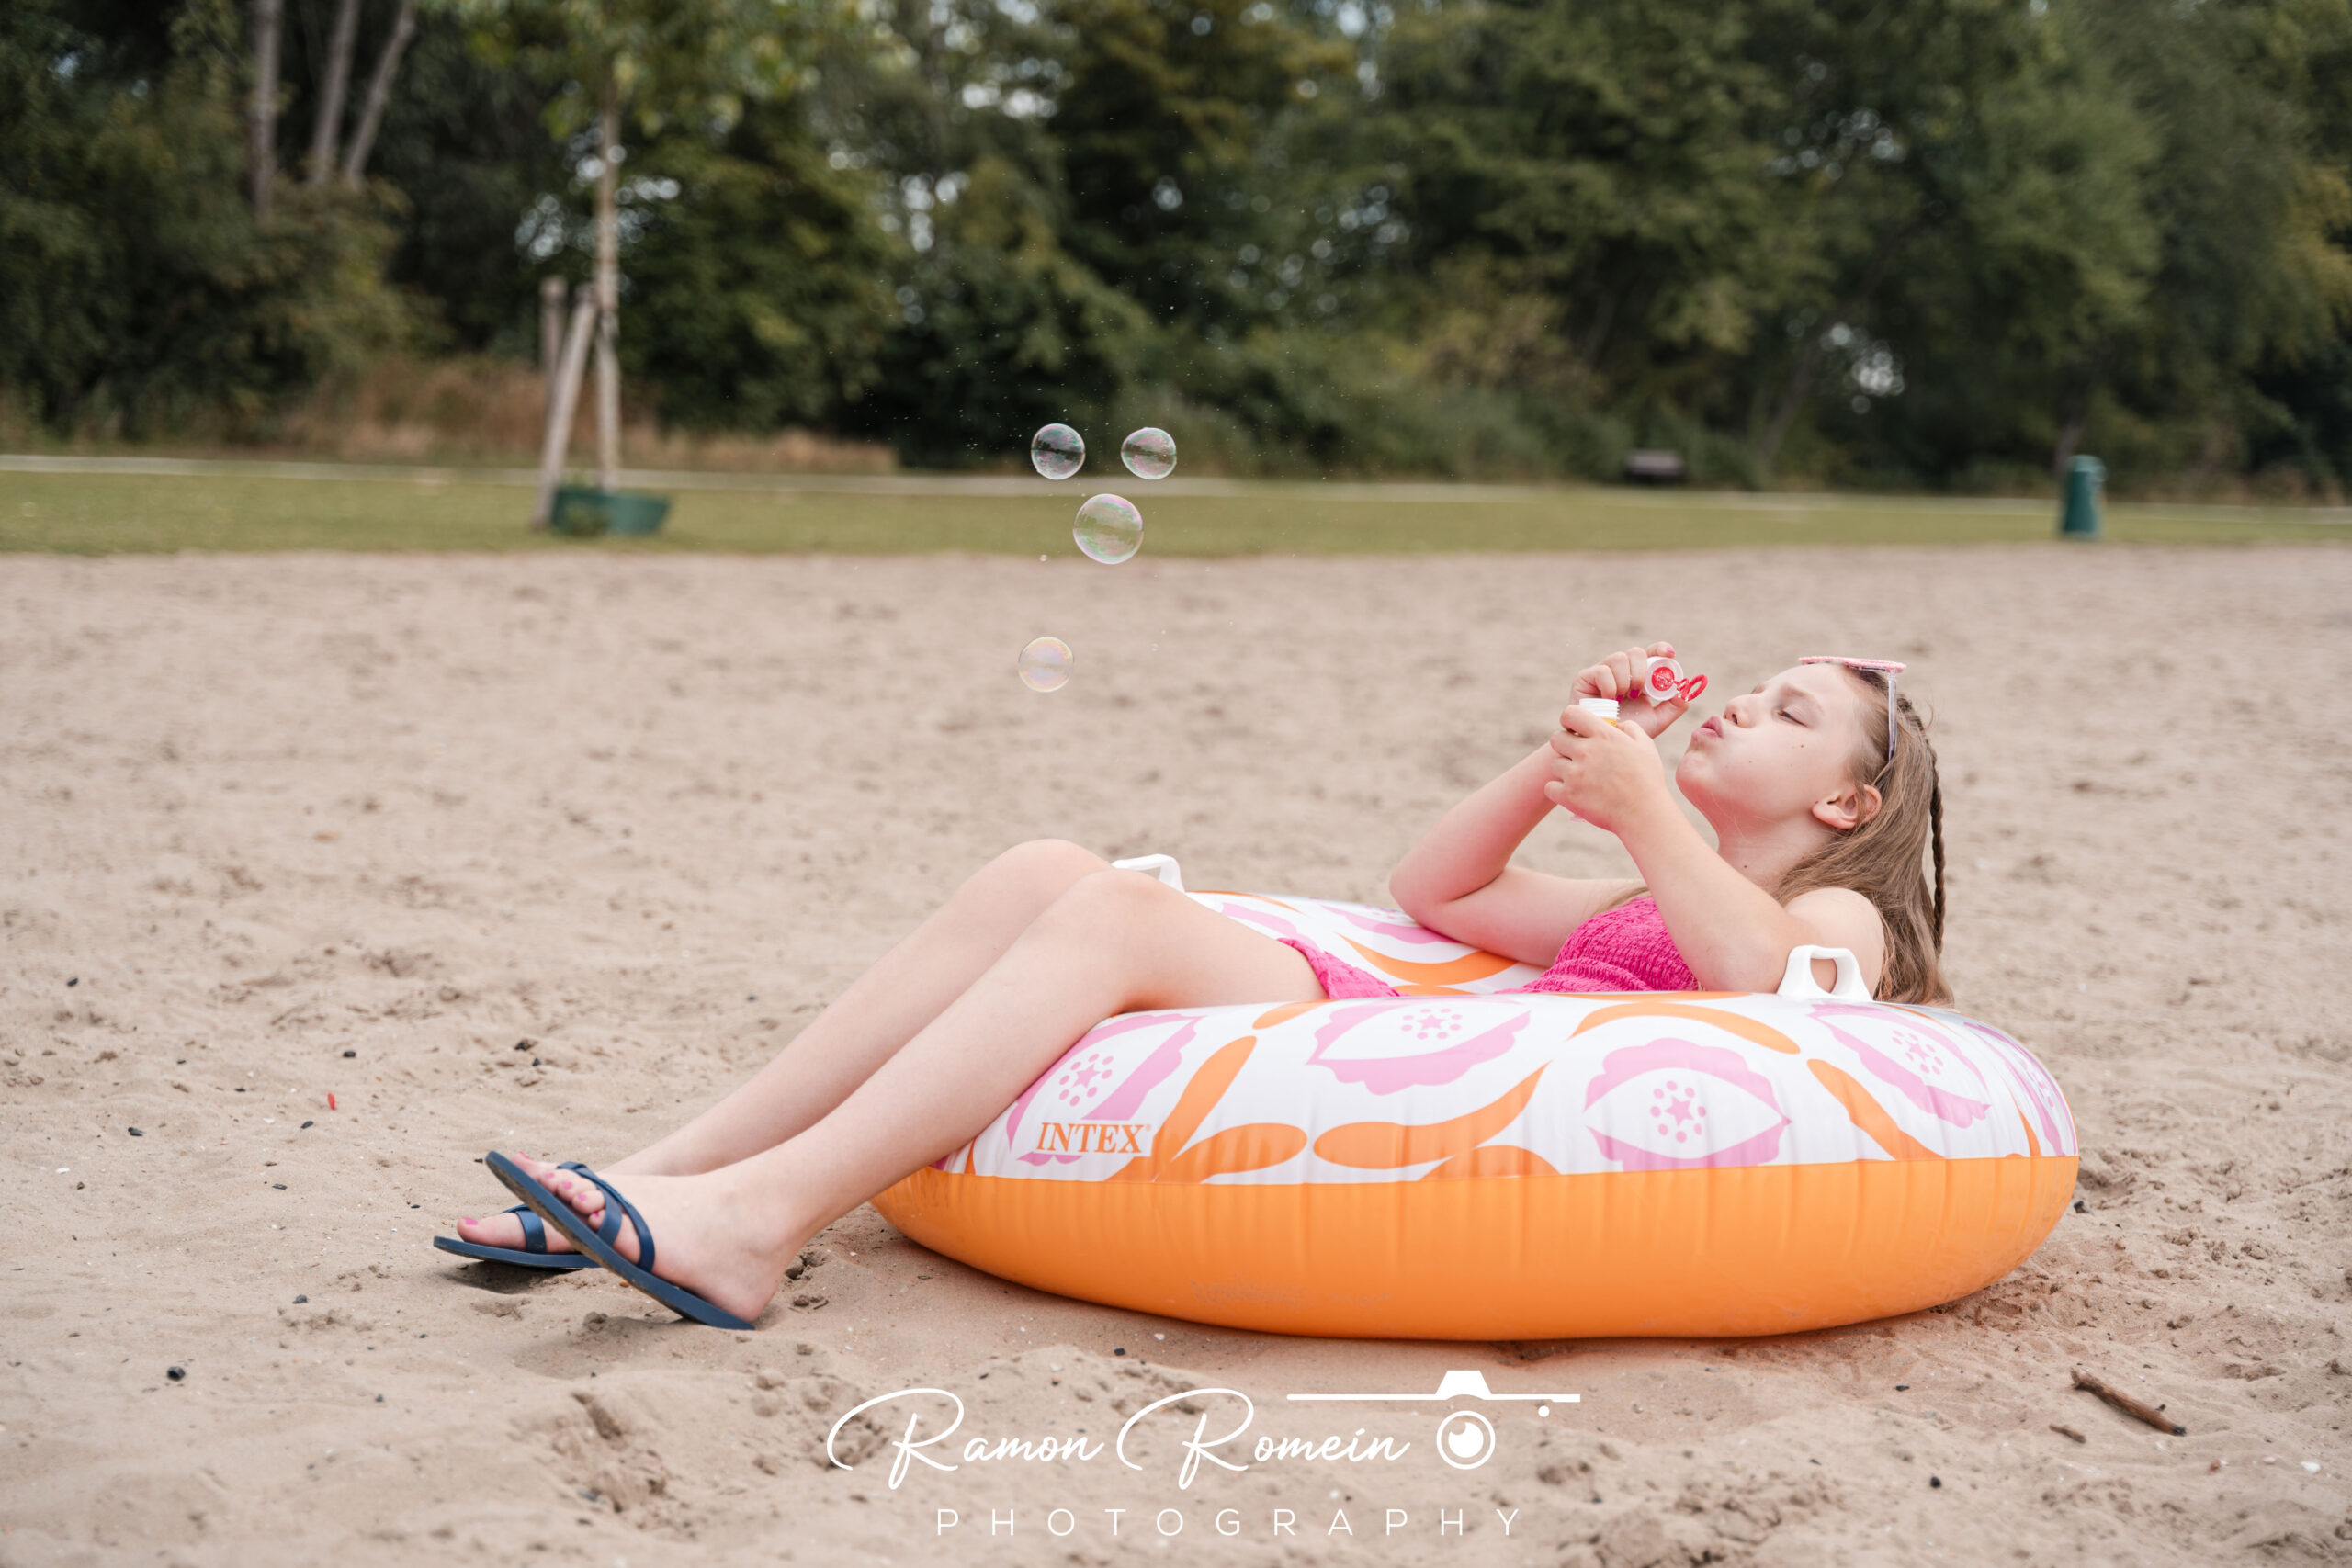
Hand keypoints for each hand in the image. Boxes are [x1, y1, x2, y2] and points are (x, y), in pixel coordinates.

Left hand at [1544, 702, 1672, 833]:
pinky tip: (1574, 792)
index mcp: (1604, 735)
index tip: (1575, 730)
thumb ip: (1629, 728)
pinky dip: (1559, 791)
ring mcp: (1575, 774)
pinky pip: (1549, 787)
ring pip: (1554, 764)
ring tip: (1583, 779)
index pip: (1570, 714)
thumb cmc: (1647, 780)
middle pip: (1556, 739)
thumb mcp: (1645, 746)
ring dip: (1565, 770)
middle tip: (1579, 758)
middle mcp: (1586, 751)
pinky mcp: (1568, 795)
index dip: (1569, 721)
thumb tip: (1615, 725)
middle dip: (1566, 746)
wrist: (1644, 814)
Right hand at [1570, 641, 1689, 738]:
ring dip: (1626, 680)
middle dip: (1642, 671)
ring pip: (1619, 658)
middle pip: (1636, 652)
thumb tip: (1685, 690)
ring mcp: (1602, 672)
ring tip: (1622, 699)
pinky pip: (1602, 671)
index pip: (1650, 653)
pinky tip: (1609, 700)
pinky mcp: (1584, 678)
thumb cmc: (1627, 732)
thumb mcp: (1657, 720)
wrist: (1604, 747)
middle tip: (1640, 691)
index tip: (1669, 654)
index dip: (1660, 649)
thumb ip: (1674, 706)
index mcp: (1638, 676)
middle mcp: (1621, 670)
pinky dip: (1610, 686)